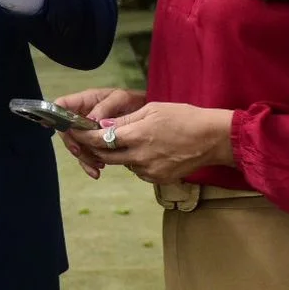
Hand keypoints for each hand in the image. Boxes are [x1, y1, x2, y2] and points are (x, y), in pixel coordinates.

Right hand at [53, 88, 146, 178]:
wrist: (145, 113)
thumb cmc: (132, 101)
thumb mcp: (121, 98)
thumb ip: (105, 107)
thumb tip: (91, 120)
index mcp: (85, 101)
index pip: (61, 105)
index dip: (55, 115)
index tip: (62, 130)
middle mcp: (82, 115)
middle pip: (67, 130)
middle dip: (73, 143)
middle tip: (81, 153)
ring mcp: (87, 130)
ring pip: (76, 145)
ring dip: (83, 157)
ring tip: (97, 165)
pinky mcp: (94, 143)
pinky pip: (87, 154)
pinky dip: (89, 164)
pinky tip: (97, 171)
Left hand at [66, 102, 235, 185]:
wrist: (213, 139)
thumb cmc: (184, 117)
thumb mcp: (152, 110)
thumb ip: (124, 120)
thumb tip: (101, 125)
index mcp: (137, 136)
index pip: (100, 139)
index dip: (84, 135)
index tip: (75, 130)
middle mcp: (140, 157)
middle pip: (106, 156)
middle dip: (94, 147)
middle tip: (90, 137)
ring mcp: (149, 171)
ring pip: (122, 164)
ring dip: (117, 153)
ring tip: (127, 140)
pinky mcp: (159, 179)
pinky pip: (137, 170)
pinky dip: (134, 161)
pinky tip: (146, 150)